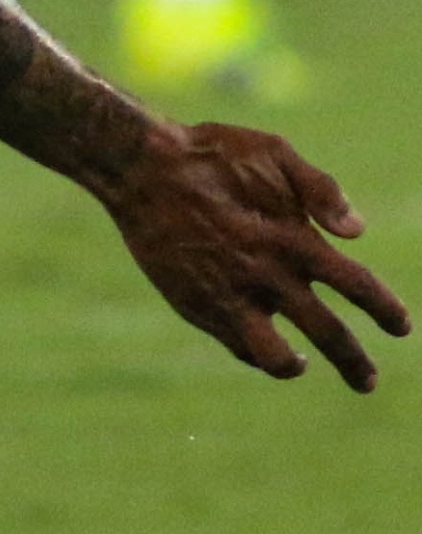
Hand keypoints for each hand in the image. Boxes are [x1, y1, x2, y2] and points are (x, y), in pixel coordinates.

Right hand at [95, 121, 407, 389]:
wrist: (139, 168)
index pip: (357, 286)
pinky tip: (258, 340)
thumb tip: (357, 232)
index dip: (385, 309)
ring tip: (303, 365)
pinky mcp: (195, 305)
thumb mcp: (273, 152)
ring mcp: (229, 296)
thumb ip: (321, 190)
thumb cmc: (210, 154)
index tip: (401, 327)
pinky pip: (234, 342)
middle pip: (329, 335)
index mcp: (294, 240)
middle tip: (368, 382)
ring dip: (294, 367)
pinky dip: (252, 348)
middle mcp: (267, 276)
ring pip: (276, 358)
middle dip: (355, 363)